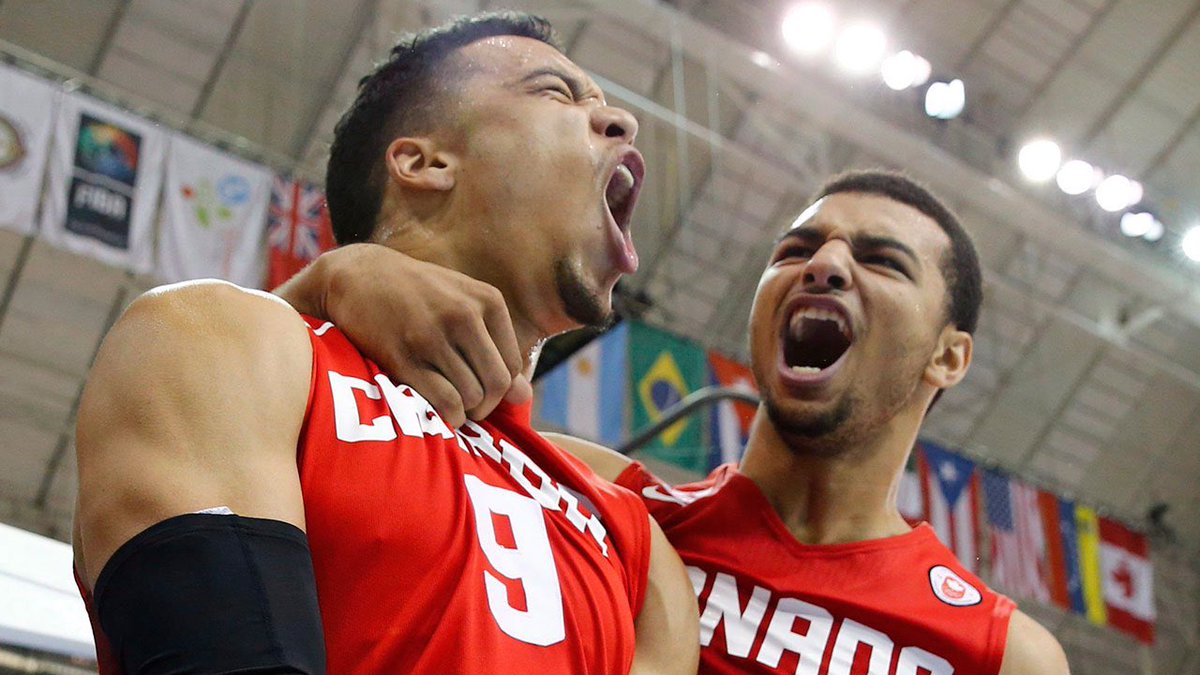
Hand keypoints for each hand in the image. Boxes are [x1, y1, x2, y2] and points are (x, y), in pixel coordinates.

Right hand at [274, 244, 531, 425]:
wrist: (357, 275)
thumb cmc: (416, 294)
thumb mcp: (462, 303)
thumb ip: (496, 345)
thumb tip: (523, 396)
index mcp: (487, 300)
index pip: (513, 365)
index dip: (501, 390)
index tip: (482, 393)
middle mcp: (464, 316)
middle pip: (496, 384)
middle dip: (486, 406)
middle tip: (469, 408)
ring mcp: (433, 336)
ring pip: (471, 396)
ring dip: (464, 411)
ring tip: (450, 405)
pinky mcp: (404, 356)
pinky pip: (444, 401)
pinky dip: (448, 416)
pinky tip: (438, 410)